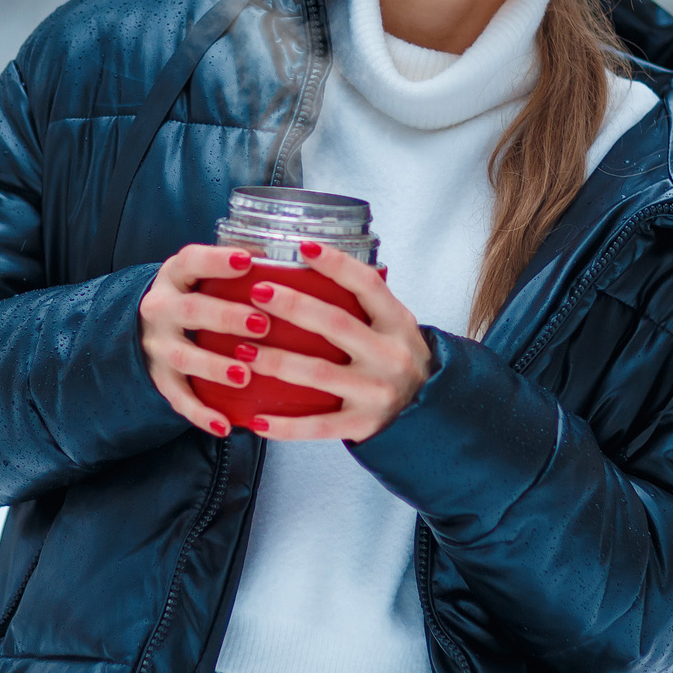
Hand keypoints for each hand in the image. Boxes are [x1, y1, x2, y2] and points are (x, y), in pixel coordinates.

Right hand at [138, 244, 273, 438]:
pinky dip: (201, 414)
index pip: (192, 261)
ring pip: (183, 356)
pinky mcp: (160, 377)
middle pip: (190, 310)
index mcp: (175, 276)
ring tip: (244, 375)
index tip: (247, 261)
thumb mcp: (201, 273)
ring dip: (214, 366)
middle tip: (262, 324)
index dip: (217, 261)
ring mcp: (158, 345)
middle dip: (226, 317)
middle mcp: (161, 308)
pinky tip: (225, 425)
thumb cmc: (192, 295)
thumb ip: (234, 268)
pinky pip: (178, 398)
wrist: (144, 326)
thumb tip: (286, 256)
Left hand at [244, 242, 431, 444]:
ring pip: (320, 374)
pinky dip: (285, 426)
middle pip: (336, 324)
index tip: (303, 247)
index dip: (336, 264)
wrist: (430, 413)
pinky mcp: (363, 425)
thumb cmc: (399, 360)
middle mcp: (390, 355)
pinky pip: (318, 426)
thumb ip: (365, 303)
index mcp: (397, 324)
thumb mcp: (395, 326)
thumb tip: (312, 266)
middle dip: (293, 306)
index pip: (367, 284)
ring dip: (277, 362)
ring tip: (242, 351)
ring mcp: (377, 393)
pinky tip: (256, 420)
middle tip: (258, 292)